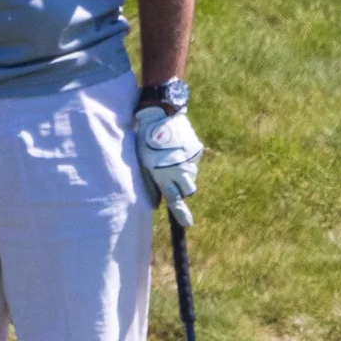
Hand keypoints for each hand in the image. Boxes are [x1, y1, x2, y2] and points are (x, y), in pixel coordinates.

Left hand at [134, 105, 203, 223]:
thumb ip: (149, 185)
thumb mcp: (142, 164)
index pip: (175, 200)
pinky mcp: (197, 151)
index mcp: (164, 175)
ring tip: (170, 159)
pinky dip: (186, 161)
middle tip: (169, 177)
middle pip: (188, 190)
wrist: (161, 115)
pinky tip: (176, 149)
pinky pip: (193, 163)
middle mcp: (181, 170)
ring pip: (191, 177)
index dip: (181, 214)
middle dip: (181, 189)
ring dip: (183, 174)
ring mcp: (191, 161)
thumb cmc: (145, 140)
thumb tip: (155, 204)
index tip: (188, 224)